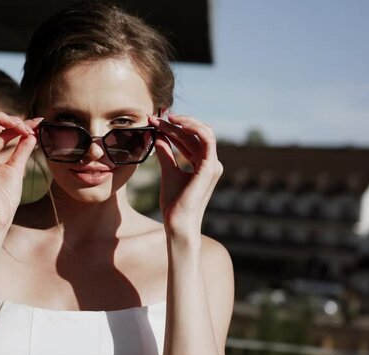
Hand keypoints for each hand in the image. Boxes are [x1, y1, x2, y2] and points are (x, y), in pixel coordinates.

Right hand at [0, 112, 42, 228]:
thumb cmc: (4, 199)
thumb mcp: (17, 168)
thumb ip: (22, 150)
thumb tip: (32, 135)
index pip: (1, 130)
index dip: (19, 123)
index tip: (38, 123)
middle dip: (10, 118)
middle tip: (30, 125)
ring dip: (1, 119)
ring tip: (20, 126)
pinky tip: (4, 129)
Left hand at [148, 113, 222, 243]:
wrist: (177, 222)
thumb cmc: (174, 203)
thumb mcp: (168, 171)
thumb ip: (166, 154)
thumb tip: (159, 137)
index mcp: (203, 165)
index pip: (191, 139)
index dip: (173, 129)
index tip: (155, 122)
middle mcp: (211, 163)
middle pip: (196, 134)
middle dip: (176, 123)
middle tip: (156, 118)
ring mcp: (213, 165)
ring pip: (202, 132)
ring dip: (183, 123)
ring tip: (165, 119)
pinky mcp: (210, 167)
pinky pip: (206, 139)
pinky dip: (193, 128)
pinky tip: (176, 124)